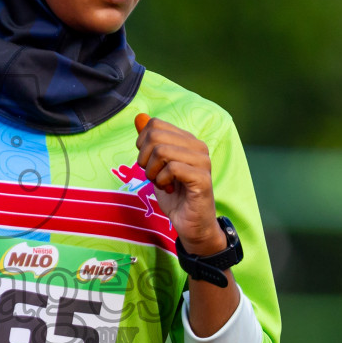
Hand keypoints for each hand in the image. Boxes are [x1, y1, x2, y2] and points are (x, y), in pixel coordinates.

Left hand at [134, 112, 224, 255]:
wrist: (191, 224)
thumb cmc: (175, 195)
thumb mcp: (155, 166)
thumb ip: (149, 142)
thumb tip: (139, 118)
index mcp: (187, 140)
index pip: (155, 124)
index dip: (142, 144)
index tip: (148, 163)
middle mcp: (198, 146)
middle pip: (155, 136)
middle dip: (145, 159)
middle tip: (153, 175)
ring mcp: (202, 161)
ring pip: (162, 151)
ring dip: (153, 172)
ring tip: (162, 183)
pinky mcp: (202, 178)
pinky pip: (172, 168)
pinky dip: (162, 181)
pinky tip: (169, 189)